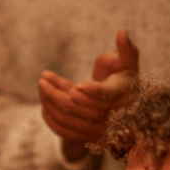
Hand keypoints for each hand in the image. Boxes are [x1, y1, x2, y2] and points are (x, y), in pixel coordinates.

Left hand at [38, 30, 138, 161]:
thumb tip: (121, 32)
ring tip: (42, 84)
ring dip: (49, 101)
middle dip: (56, 92)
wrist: (122, 108)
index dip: (93, 91)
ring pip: (65, 118)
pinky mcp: (84, 137)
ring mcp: (96, 129)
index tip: (77, 85)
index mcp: (121, 95)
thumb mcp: (127, 63)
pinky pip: (61, 129)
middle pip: (78, 106)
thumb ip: (126, 49)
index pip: (106, 94)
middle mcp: (109, 116)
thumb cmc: (123, 76)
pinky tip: (44, 99)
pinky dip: (49, 115)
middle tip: (42, 79)